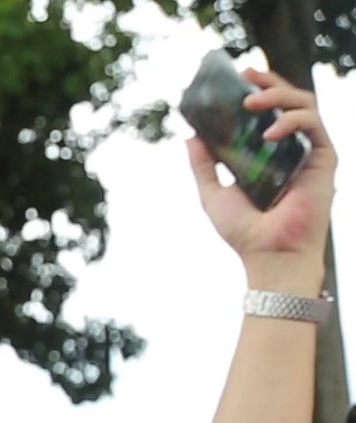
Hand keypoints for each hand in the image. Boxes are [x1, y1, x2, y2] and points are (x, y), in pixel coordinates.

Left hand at [189, 71, 335, 288]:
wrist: (268, 253)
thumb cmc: (244, 230)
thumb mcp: (212, 192)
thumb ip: (204, 164)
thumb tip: (190, 135)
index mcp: (269, 154)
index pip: (267, 112)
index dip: (257, 91)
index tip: (239, 76)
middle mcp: (291, 149)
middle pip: (288, 102)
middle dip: (270, 83)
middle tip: (248, 76)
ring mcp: (310, 152)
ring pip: (305, 106)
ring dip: (279, 96)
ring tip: (252, 101)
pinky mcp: (326, 158)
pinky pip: (314, 126)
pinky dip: (291, 121)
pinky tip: (269, 132)